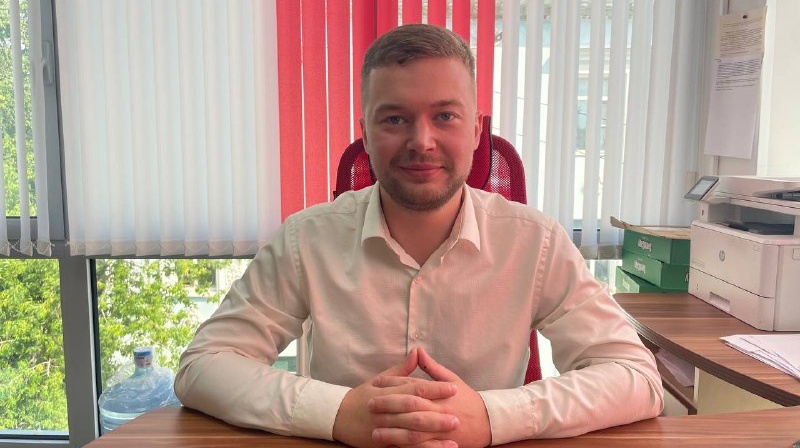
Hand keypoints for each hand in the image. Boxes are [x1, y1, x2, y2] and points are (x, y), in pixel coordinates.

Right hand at [332, 347, 458, 447]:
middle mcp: (387, 410)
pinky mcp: (383, 442)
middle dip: (437, 413)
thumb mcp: (380, 380)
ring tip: (453, 434)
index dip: (435, 389)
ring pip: (411, 431)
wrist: (338, 416)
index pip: (415, 389)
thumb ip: (401, 370)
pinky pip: (405, 447)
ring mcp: (384, 427)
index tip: (454, 388)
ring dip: (432, 433)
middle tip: (458, 415)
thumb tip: (417, 352)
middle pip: (415, 411)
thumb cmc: (362, 396)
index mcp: (388, 392)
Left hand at [370, 348, 491, 447]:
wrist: (488, 422)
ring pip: (413, 430)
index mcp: (439, 392)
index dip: (393, 383)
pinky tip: (392, 447)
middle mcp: (438, 409)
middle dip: (388, 406)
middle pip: (409, 406)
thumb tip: (417, 350)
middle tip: (369, 405)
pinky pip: (422, 446)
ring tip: (375, 432)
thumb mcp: (452, 380)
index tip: (376, 382)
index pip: (412, 386)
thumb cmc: (467, 399)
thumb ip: (432, 368)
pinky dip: (406, 447)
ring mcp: (440, 428)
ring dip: (393, 431)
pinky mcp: (441, 442)